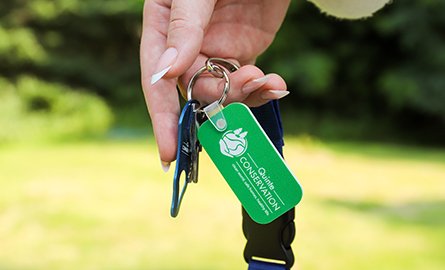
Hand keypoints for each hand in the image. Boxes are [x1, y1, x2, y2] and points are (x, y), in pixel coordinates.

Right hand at [140, 0, 290, 169]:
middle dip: (220, 102)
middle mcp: (187, 46)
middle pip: (195, 92)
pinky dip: (264, 89)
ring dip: (246, 95)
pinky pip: (249, 82)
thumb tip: (165, 76)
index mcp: (163, 28)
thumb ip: (183, 28)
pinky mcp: (246, 51)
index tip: (170, 154)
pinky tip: (277, 84)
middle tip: (249, 84)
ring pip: (224, 93)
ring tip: (267, 79)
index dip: (163, 119)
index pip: (158, 81)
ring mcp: (217, 51)